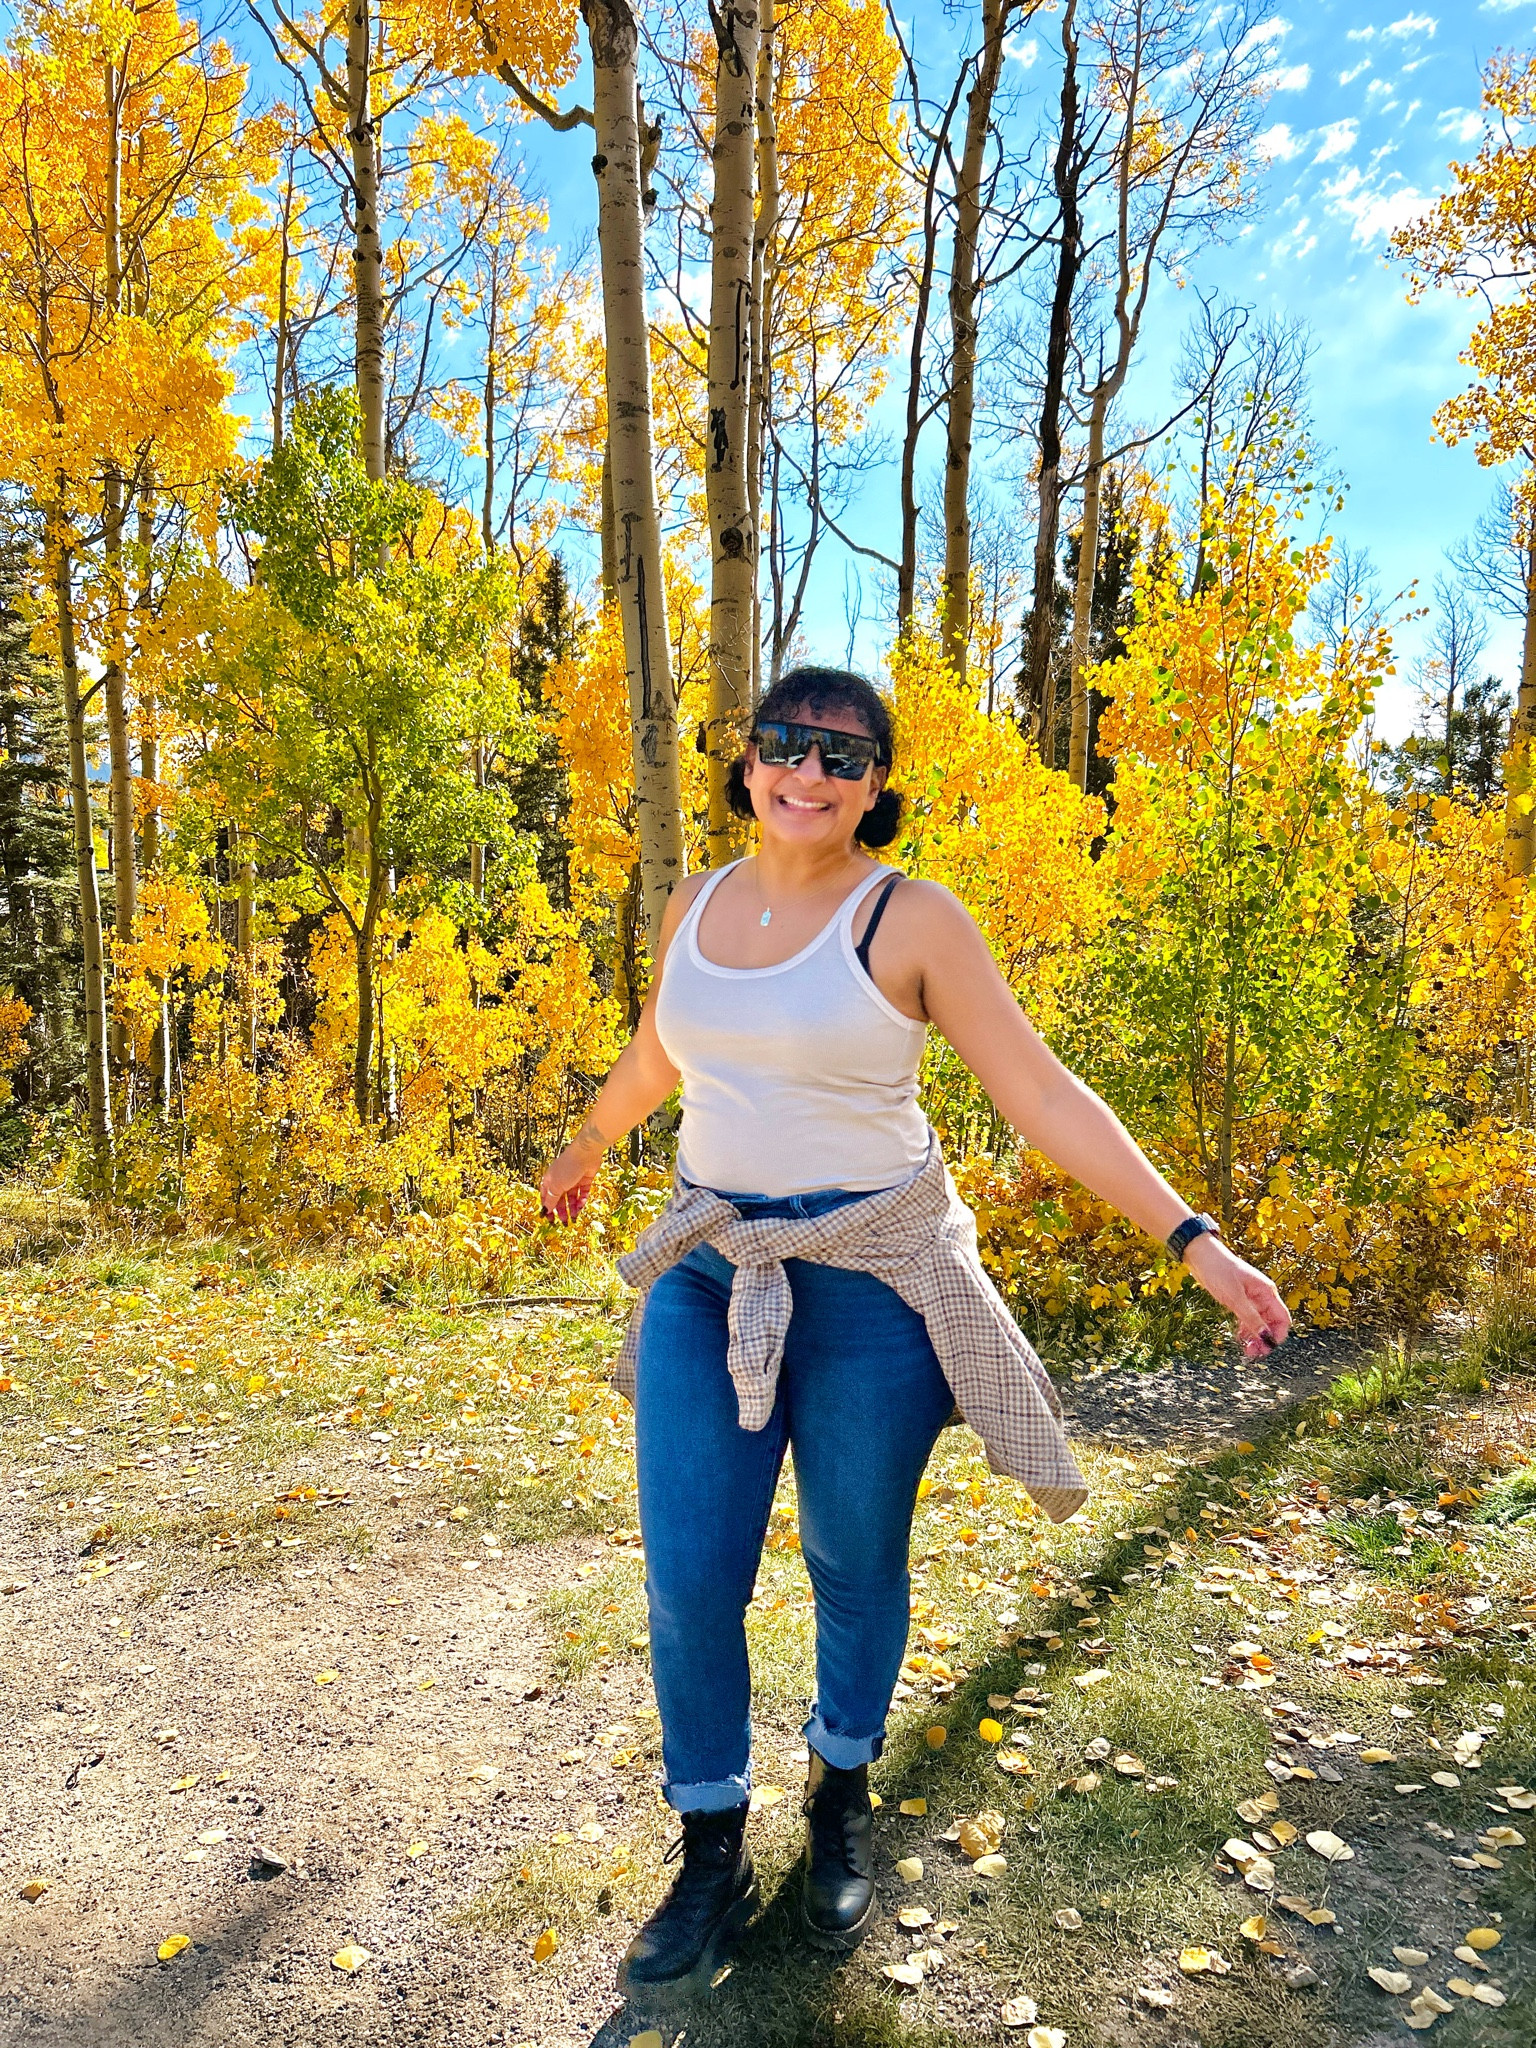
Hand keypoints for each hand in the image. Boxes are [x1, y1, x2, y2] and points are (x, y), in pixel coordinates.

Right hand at [539, 1129, 604, 1222]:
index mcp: (550, 1181)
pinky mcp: (585, 1179)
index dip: (547, 1209)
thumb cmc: (567, 1168)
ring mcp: (573, 1180)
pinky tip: (581, 1206)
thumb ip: (551, 1199)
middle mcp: (561, 1180)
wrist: (585, 1153)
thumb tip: (545, 1211)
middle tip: (565, 1223)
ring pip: (572, 1197)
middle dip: (562, 1211)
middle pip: (560, 1199)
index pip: (546, 1197)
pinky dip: (582, 1200)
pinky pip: (583, 1192)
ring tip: (574, 1218)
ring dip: (573, 1208)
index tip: (550, 1220)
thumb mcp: (556, 1186)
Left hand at [1183, 1235, 1291, 1360]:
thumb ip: (1250, 1317)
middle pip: (1272, 1323)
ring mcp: (1251, 1299)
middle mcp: (1262, 1296)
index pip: (1282, 1318)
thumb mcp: (1234, 1297)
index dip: (1278, 1335)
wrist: (1201, 1256)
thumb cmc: (1219, 1271)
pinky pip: (1248, 1319)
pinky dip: (1245, 1330)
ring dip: (1255, 1337)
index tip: (1267, 1348)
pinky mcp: (1239, 1300)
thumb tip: (1265, 1337)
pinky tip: (1239, 1339)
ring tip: (1246, 1350)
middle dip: (1265, 1339)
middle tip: (1253, 1353)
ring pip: (1259, 1323)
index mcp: (1267, 1292)